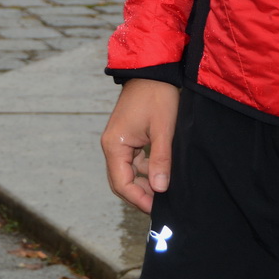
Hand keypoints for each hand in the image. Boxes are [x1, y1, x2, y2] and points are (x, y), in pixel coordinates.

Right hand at [100, 78, 178, 212]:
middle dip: (141, 194)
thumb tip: (160, 189)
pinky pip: (134, 160)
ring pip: (129, 171)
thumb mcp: (163, 129)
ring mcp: (119, 140)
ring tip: (166, 192)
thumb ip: (161, 159)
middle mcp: (112, 145)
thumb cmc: (157, 95)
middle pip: (122, 180)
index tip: (156, 210)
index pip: (121, 184)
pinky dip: (147, 169)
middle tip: (163, 205)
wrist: (154, 69)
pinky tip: (163, 173)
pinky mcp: (128, 135)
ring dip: (145, 182)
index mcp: (115, 145)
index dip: (138, 199)